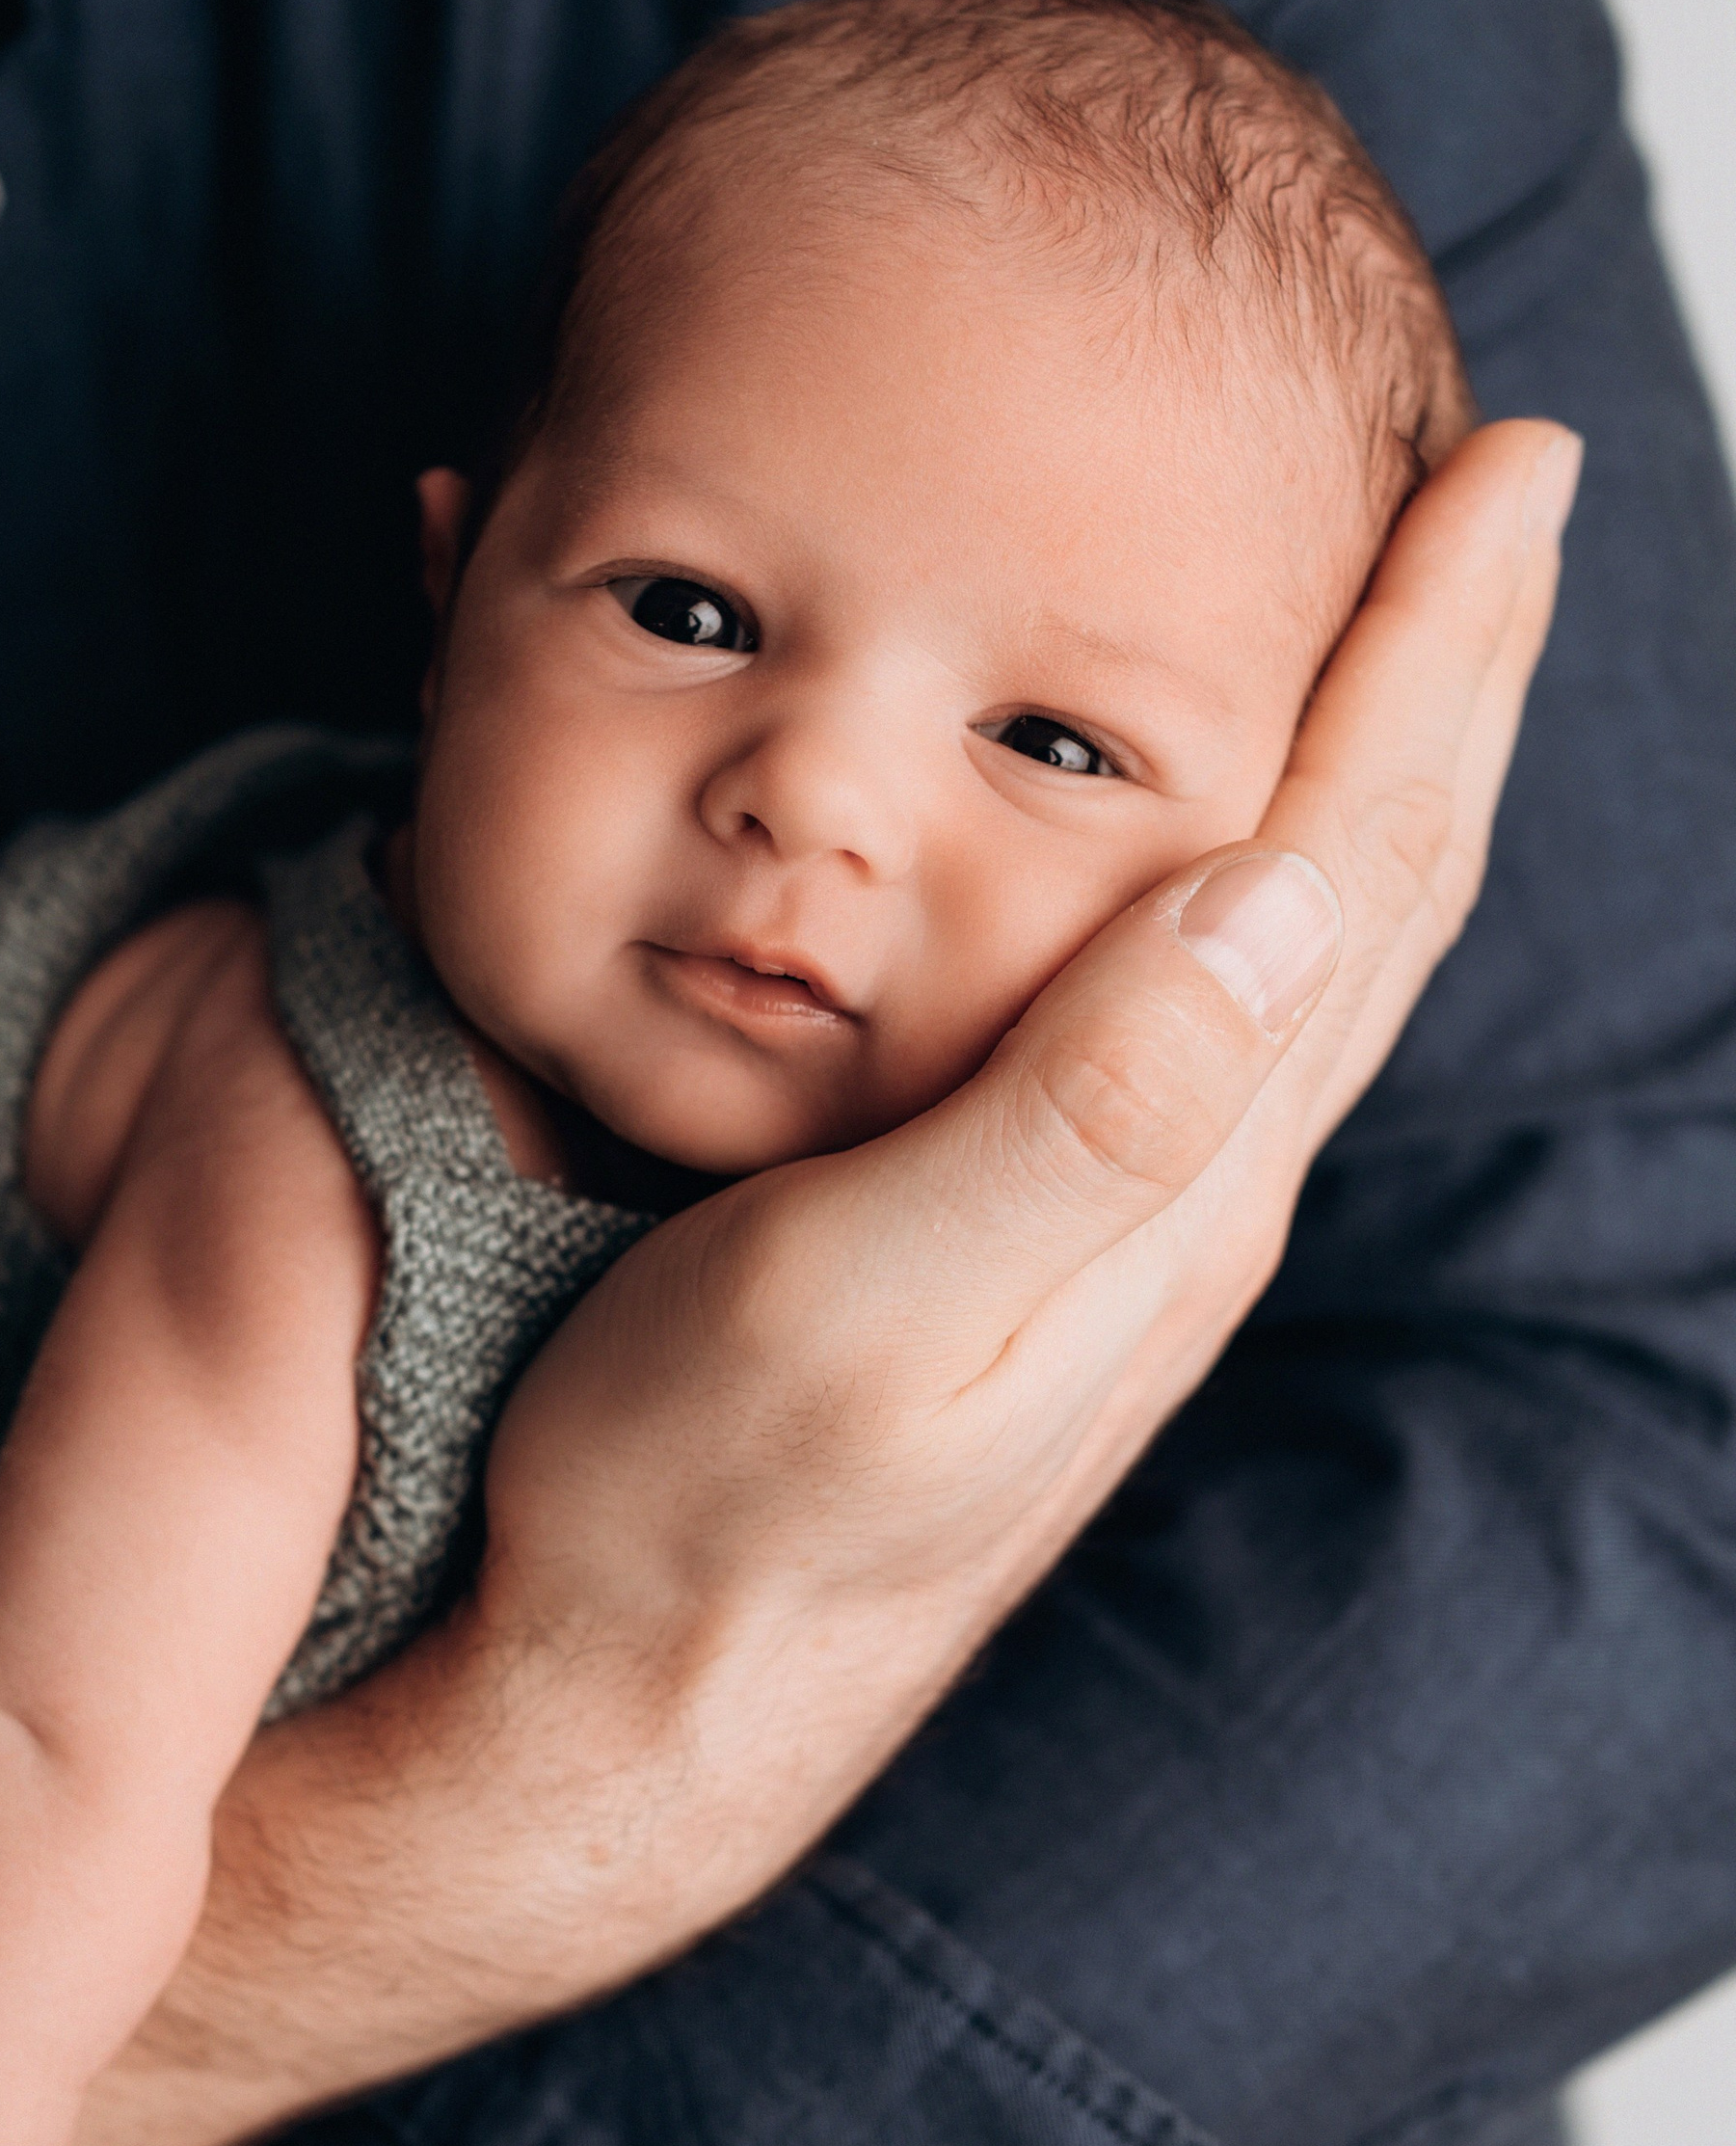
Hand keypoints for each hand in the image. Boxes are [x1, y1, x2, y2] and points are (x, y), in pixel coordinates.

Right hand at [480, 414, 1581, 1899]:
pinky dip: (1242, 861)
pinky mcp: (1031, 1228)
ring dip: (1364, 763)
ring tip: (1401, 631)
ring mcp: (1119, 1217)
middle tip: (1495, 500)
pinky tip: (1218, 843)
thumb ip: (1081, 1111)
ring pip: (1290, 943)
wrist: (636, 1677)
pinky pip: (1193, 998)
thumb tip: (1274, 887)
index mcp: (1173, 1177)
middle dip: (1441, 680)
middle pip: (1363, 889)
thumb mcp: (877, 1307)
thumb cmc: (714, 1494)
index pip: (1350, 866)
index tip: (1508, 467)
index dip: (1434, 659)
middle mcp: (1186, 1189)